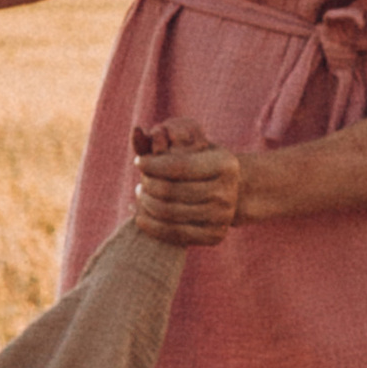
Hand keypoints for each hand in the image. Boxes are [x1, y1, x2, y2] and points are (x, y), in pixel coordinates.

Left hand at [130, 117, 245, 245]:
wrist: (231, 192)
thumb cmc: (200, 163)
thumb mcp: (188, 147)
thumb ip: (158, 141)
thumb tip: (135, 131)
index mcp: (225, 164)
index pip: (179, 166)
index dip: (152, 164)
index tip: (138, 161)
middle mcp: (227, 192)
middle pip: (171, 191)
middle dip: (148, 184)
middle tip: (142, 180)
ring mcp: (222, 216)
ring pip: (169, 213)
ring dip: (146, 203)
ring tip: (142, 194)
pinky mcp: (214, 236)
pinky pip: (174, 234)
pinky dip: (151, 225)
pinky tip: (142, 215)